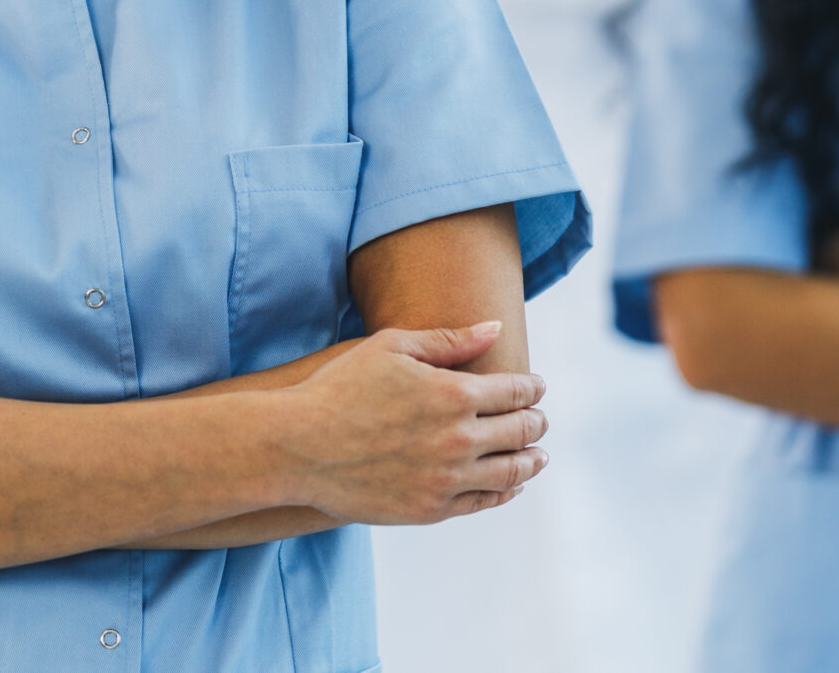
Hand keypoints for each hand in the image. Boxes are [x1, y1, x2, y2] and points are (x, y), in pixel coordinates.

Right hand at [271, 321, 548, 525]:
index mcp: (453, 392)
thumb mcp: (391, 347)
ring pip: (510, 471)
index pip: (515, 391)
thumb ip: (449, 340)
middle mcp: (458, 438)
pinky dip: (505, 491)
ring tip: (539, 454)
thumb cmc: (340, 388)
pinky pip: (483, 502)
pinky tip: (510, 484)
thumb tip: (496, 328)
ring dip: (532, 460)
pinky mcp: (430, 510)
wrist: (297, 447)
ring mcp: (446, 479)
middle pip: (520, 430)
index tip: (536, 386)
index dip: (532, 387)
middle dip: (536, 421)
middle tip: (540, 418)